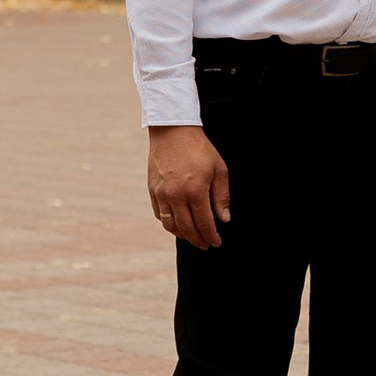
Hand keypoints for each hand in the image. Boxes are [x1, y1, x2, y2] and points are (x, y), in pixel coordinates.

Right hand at [147, 125, 229, 249]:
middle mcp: (176, 196)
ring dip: (182, 235)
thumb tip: (223, 219)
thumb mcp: (219, 169)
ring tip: (192, 237)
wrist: (173, 130)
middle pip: (186, 229)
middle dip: (198, 240)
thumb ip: (221, 196)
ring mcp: (161, 194)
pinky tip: (178, 223)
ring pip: (170, 225)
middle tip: (205, 245)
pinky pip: (159, 214)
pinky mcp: (152, 190)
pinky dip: (169, 223)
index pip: (204, 223)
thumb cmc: (199, 149)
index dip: (211, 236)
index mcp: (195, 191)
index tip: (216, 243)